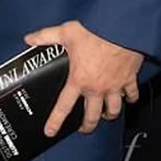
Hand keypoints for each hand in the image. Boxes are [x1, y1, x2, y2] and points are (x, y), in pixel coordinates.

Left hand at [24, 20, 142, 135]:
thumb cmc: (94, 31)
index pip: (64, 106)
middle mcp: (97, 88)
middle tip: (83, 129)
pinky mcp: (129, 80)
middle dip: (87, 126)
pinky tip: (127, 99)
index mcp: (79, 79)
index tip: (50, 132)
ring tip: (105, 116)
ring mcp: (115, 86)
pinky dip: (130, 99)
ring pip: (113, 110)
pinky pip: (132, 95)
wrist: (120, 29)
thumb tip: (28, 39)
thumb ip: (45, 36)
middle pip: (92, 116)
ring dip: (109, 115)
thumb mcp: (65, 32)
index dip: (56, 121)